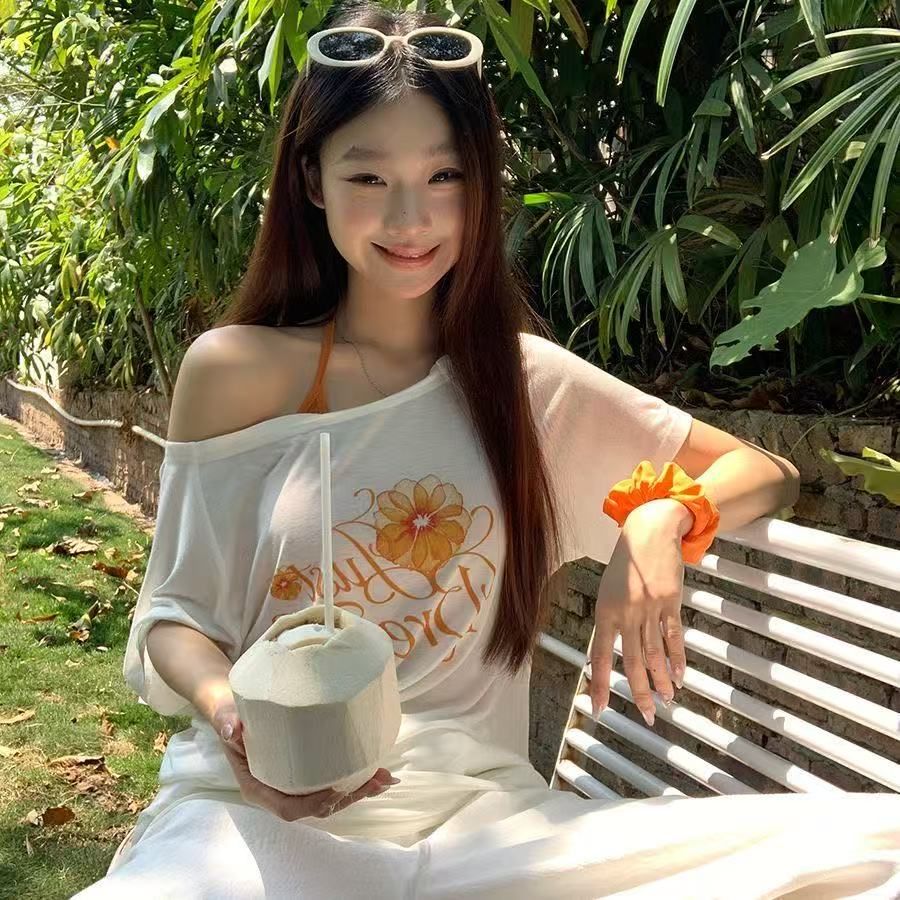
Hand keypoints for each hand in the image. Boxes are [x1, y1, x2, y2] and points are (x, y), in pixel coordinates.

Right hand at [212, 702, 399, 821]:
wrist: (234, 709)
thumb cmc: (230, 714)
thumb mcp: (226, 715)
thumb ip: (227, 721)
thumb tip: (231, 728)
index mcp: (258, 787)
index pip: (288, 809)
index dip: (313, 804)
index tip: (336, 789)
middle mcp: (278, 791)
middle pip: (317, 807)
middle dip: (348, 798)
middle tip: (377, 782)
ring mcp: (294, 783)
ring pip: (329, 798)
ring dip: (359, 791)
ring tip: (386, 778)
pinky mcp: (307, 771)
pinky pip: (332, 782)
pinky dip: (356, 779)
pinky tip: (378, 771)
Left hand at [588, 498, 690, 726]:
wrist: (649, 532)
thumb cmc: (627, 564)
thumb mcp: (609, 591)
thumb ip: (610, 621)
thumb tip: (609, 652)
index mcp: (605, 611)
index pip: (599, 655)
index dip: (600, 684)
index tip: (601, 708)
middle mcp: (625, 612)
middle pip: (631, 660)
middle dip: (638, 691)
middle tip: (646, 715)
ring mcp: (649, 608)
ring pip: (655, 653)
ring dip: (661, 680)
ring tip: (666, 701)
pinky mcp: (670, 602)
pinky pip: (673, 636)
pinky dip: (677, 658)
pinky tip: (680, 676)